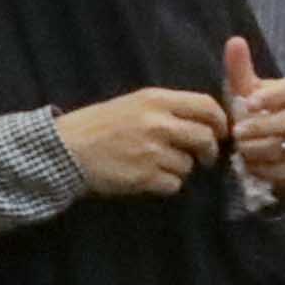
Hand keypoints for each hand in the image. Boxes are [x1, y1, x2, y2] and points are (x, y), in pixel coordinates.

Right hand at [55, 87, 224, 198]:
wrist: (64, 149)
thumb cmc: (98, 126)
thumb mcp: (133, 104)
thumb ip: (168, 109)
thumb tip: (207, 121)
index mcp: (156, 100)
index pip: (207, 106)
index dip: (220, 122)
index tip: (220, 132)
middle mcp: (158, 122)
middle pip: (206, 138)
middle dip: (209, 151)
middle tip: (202, 157)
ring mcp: (151, 150)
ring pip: (190, 164)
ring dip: (181, 169)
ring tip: (157, 164)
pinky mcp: (144, 176)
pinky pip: (174, 184)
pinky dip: (166, 184)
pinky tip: (148, 177)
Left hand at [220, 37, 284, 192]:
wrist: (268, 143)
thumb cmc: (254, 111)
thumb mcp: (245, 91)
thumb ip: (240, 68)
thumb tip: (235, 40)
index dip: (272, 97)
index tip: (249, 103)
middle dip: (264, 127)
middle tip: (237, 133)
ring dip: (262, 149)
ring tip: (240, 150)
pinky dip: (267, 170)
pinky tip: (249, 166)